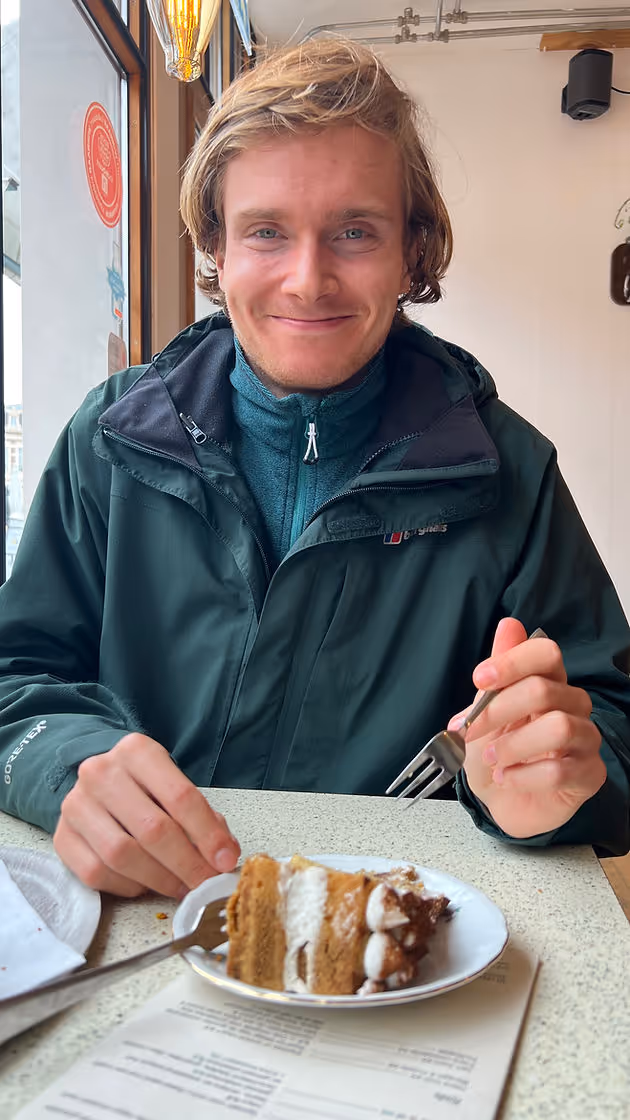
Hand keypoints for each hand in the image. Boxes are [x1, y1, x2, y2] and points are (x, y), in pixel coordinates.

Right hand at [53, 733, 240, 897]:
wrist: (97, 781)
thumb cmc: (145, 786)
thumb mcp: (174, 785)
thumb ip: (202, 816)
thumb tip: (223, 855)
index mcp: (137, 751)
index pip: (180, 796)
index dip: (207, 834)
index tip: (225, 860)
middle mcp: (101, 773)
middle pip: (152, 829)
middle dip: (186, 863)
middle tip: (205, 882)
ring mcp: (76, 804)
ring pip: (122, 855)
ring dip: (159, 879)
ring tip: (180, 886)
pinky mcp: (62, 836)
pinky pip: (97, 873)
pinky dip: (127, 886)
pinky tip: (144, 883)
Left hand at [458, 618, 605, 837]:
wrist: (499, 800)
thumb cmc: (494, 751)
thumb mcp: (484, 711)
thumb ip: (498, 671)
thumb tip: (510, 625)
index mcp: (548, 682)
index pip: (546, 653)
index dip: (512, 662)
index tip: (479, 679)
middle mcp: (573, 705)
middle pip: (544, 690)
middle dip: (498, 711)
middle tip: (469, 731)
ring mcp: (585, 740)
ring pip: (558, 728)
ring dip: (513, 745)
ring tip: (491, 759)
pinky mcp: (589, 775)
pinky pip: (559, 770)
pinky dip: (522, 776)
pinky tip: (507, 778)